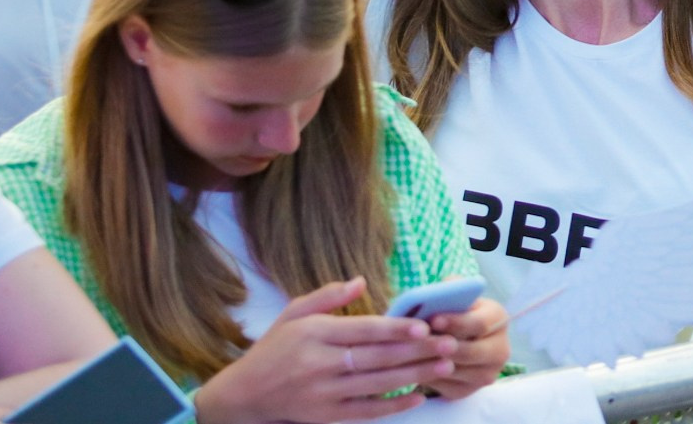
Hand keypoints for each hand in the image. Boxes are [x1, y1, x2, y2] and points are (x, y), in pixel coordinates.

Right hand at [189, 279, 455, 423]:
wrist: (243, 396)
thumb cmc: (273, 349)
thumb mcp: (293, 314)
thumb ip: (328, 296)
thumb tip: (362, 280)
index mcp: (314, 334)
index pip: (363, 330)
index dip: (395, 329)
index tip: (424, 326)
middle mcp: (320, 364)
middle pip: (377, 357)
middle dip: (417, 351)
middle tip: (449, 344)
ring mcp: (323, 393)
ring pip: (377, 384)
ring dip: (414, 375)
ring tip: (444, 366)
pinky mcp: (325, 415)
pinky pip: (366, 411)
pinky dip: (393, 406)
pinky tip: (417, 397)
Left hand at [417, 297, 510, 401]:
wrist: (458, 338)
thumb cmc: (454, 312)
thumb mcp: (457, 297)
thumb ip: (452, 289)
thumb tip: (441, 290)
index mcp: (498, 319)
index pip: (480, 323)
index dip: (456, 322)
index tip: (433, 320)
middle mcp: (500, 348)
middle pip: (473, 352)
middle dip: (447, 347)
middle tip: (425, 342)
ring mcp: (488, 373)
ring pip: (460, 373)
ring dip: (436, 364)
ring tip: (414, 355)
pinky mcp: (471, 391)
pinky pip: (450, 388)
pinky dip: (432, 379)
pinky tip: (416, 368)